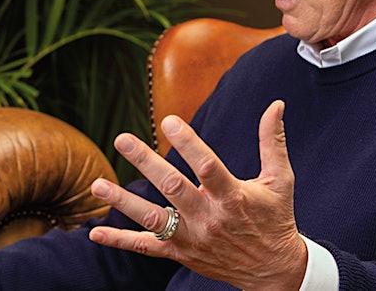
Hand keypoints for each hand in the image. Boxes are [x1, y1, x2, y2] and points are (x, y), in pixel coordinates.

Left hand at [89, 100, 307, 290]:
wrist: (274, 271)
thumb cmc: (276, 218)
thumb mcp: (280, 179)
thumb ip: (272, 141)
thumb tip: (276, 104)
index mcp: (233, 197)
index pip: (208, 167)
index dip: (189, 145)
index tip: (169, 122)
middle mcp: (209, 219)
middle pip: (173, 188)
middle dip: (146, 162)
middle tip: (123, 140)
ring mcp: (193, 238)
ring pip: (152, 219)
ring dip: (123, 201)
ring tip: (97, 185)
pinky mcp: (182, 253)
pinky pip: (146, 247)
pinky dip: (120, 240)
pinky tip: (95, 232)